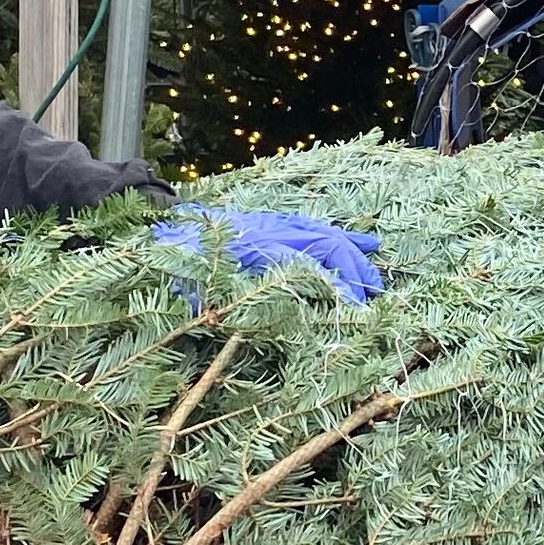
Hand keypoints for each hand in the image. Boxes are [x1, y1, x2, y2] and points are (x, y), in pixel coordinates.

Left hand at [153, 207, 383, 304]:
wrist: (166, 228)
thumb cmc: (177, 265)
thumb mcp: (193, 290)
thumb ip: (223, 304)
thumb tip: (251, 322)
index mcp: (252, 247)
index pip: (306, 264)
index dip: (334, 286)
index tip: (354, 309)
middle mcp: (270, 231)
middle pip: (324, 245)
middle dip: (353, 271)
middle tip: (373, 298)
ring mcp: (276, 224)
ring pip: (326, 234)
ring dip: (355, 257)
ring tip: (377, 278)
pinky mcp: (277, 222)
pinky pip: (318, 228)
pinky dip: (345, 238)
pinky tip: (369, 244)